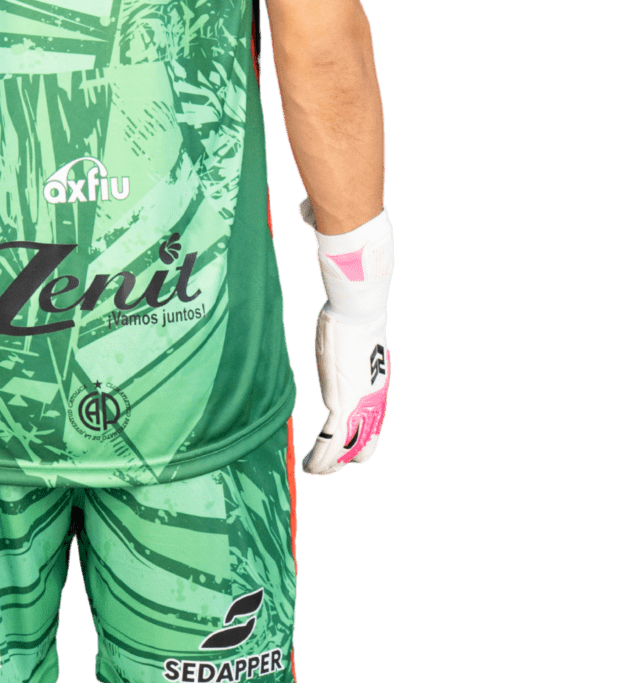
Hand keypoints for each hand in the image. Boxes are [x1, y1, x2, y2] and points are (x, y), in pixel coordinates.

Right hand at [298, 198, 392, 476]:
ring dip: (337, 458)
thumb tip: (308, 210)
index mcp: (372, 361)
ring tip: (321, 473)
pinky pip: (333, 437)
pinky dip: (324, 457)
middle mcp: (371, 381)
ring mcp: (359, 391)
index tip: (363, 429)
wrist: (359, 290)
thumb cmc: (352, 279)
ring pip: (352, 437)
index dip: (370, 416)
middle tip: (349, 463)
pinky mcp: (341, 397)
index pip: (375, 395)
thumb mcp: (340, 278)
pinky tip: (314, 469)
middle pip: (372, 423)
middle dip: (361, 445)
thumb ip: (330, 255)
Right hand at [301, 310, 389, 474]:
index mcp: (376, 394)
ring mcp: (357, 407)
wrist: (359, 315)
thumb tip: (342, 350)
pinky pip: (329, 441)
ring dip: (326, 465)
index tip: (342, 453)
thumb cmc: (355, 321)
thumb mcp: (355, 348)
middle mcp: (371, 406)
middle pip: (362, 448)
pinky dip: (318, 458)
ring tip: (311, 472)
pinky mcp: (341, 404)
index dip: (357, 446)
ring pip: (344, 450)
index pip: (371, 432)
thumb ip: (349, 360)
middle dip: (341, 461)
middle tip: (323, 468)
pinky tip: (308, 468)